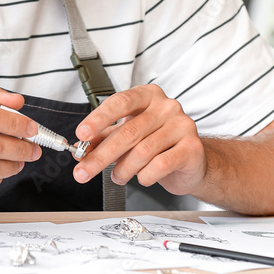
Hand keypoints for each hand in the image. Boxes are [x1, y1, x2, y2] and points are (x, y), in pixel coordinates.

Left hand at [72, 84, 206, 194]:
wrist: (191, 161)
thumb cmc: (158, 144)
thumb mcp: (128, 136)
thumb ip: (105, 139)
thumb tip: (81, 151)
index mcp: (147, 96)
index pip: (119, 102)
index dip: (98, 119)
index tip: (81, 135)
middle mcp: (166, 106)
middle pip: (128, 132)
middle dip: (101, 156)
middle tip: (83, 171)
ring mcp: (182, 125)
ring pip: (142, 152)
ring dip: (123, 169)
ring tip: (118, 176)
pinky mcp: (192, 148)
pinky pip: (160, 165)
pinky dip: (145, 176)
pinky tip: (143, 177)